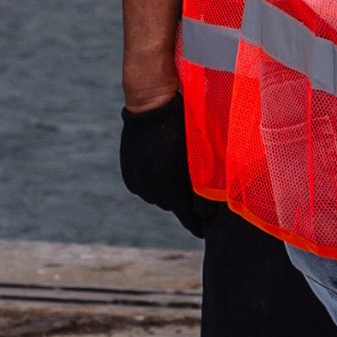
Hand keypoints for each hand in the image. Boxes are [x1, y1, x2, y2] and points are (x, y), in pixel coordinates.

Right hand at [119, 96, 215, 237]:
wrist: (152, 106)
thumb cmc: (184, 127)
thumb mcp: (201, 155)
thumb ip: (205, 186)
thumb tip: (208, 212)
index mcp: (171, 186)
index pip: (187, 218)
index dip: (197, 225)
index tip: (203, 230)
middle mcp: (151, 189)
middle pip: (172, 207)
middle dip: (182, 201)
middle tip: (192, 189)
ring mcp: (138, 183)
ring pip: (158, 199)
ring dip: (166, 192)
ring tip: (174, 172)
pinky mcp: (129, 176)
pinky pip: (144, 189)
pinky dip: (153, 184)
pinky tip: (160, 168)